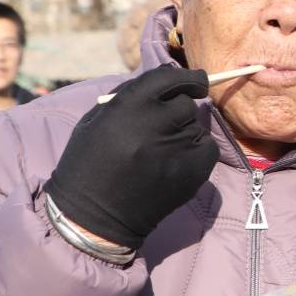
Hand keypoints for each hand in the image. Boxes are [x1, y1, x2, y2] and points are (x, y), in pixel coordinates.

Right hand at [46, 67, 214, 250]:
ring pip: (196, 127)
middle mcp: (155, 122)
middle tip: (163, 128)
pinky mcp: (193, 172)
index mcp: (128, 106)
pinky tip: (175, 164)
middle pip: (185, 104)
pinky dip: (197, 152)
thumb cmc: (88, 164)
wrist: (92, 217)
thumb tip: (165, 80)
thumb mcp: (96, 121)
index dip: (186, 77)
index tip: (195, 81)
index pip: (169, 78)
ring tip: (161, 153)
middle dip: (177, 112)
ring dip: (184, 133)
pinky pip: (207, 148)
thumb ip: (128, 96)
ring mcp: (176, 148)